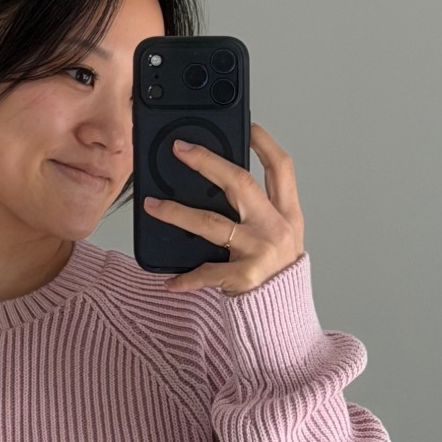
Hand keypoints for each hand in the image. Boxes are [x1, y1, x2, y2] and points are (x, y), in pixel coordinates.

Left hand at [142, 122, 304, 295]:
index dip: (265, 144)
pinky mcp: (244, 277)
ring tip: (153, 206)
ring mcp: (260, 252)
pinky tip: (170, 281)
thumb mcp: (279, 235)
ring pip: (212, 223)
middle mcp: (276, 228)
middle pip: (240, 184)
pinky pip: (207, 273)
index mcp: (288, 214)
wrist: (284, 316)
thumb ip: (259, 210)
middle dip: (208, 162)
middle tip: (180, 150)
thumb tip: (221, 181)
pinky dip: (186, 279)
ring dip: (177, 213)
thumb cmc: (276, 272)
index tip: (249, 125)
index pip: (281, 169)